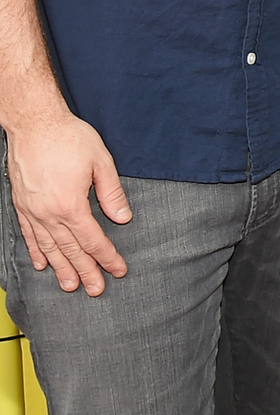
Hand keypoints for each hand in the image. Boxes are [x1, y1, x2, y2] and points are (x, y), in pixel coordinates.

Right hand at [6, 113, 131, 294]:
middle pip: (71, 250)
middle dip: (86, 271)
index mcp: (71, 205)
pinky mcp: (22, 205)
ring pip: (49, 248)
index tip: (119, 270)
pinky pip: (30, 235)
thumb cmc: (69, 138)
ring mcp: (32, 211)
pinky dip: (36, 252)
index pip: (93, 240)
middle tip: (97, 290)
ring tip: (70, 286)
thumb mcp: (101, 161)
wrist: (34, 124)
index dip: (107, 257)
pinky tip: (42, 264)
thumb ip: (112, 193)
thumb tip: (124, 218)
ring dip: (61, 269)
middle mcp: (49, 214)